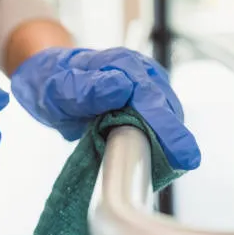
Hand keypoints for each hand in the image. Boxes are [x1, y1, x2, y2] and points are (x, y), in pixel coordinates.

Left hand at [11, 47, 199, 169]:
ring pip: (168, 117)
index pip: (152, 99)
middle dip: (176, 140)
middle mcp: (142, 73)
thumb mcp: (60, 88)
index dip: (169, 129)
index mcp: (124, 65)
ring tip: (165, 168)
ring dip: (168, 142)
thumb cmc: (52, 82)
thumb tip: (122, 88)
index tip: (184, 157)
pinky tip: (156, 158)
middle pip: (168, 109)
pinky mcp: (146, 102)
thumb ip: (88, 88)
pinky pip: (160, 123)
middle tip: (183, 167)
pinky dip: (160, 141)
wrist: (49, 77)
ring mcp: (147, 87)